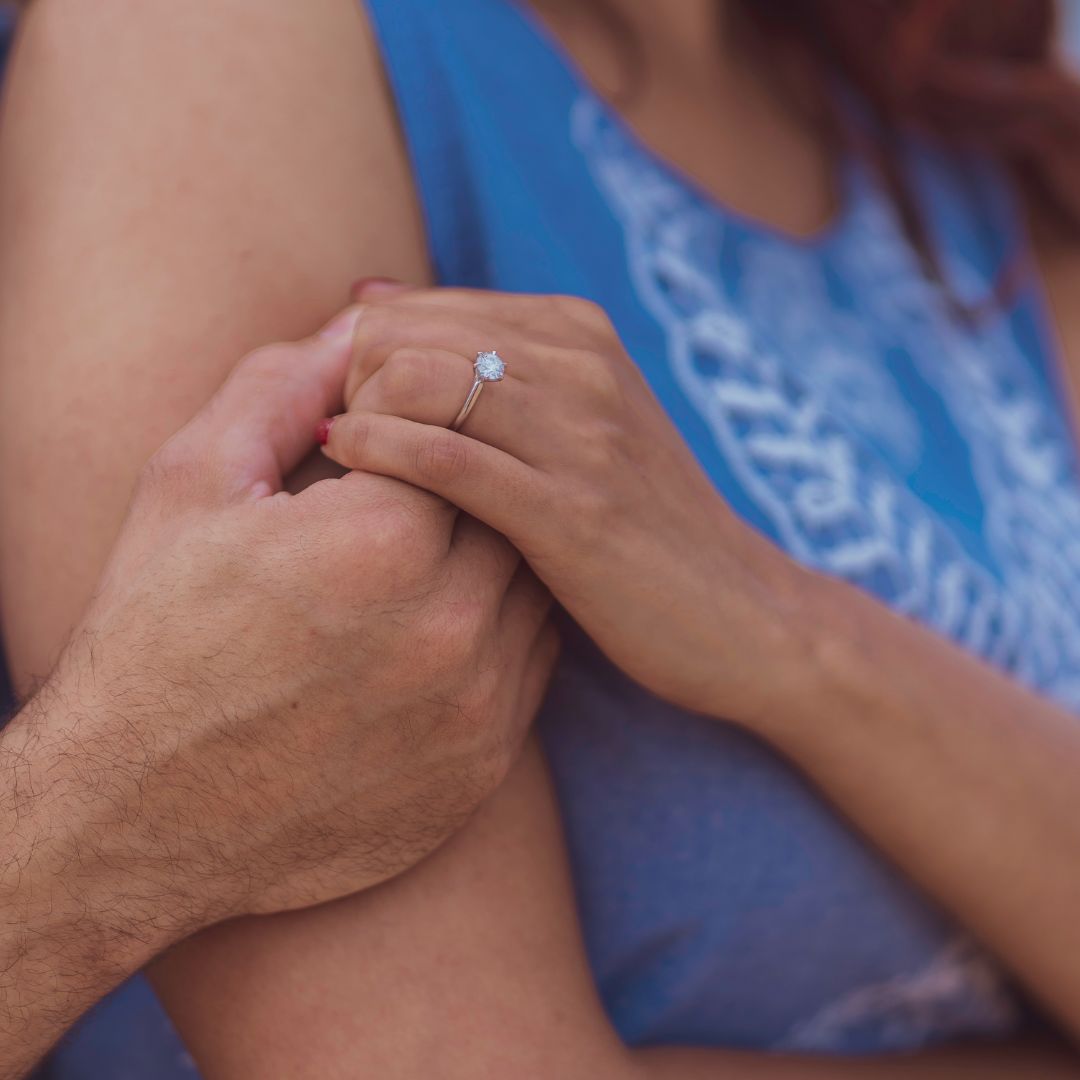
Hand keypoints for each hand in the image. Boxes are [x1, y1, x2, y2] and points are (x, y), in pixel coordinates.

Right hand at [7, 307, 555, 932]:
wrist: (138, 817)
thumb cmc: (154, 641)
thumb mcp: (191, 486)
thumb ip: (281, 386)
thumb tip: (359, 322)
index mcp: (379, 542)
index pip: (451, 434)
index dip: (410, 428)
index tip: (368, 448)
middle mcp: (448, 627)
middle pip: (500, 505)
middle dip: (455, 487)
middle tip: (400, 499)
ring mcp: (476, 704)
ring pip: (531, 582)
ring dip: (487, 554)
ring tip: (419, 559)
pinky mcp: (485, 762)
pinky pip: (535, 662)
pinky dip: (500, 626)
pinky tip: (438, 624)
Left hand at [320, 285, 809, 722]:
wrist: (740, 611)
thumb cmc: (638, 521)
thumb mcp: (575, 419)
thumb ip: (481, 355)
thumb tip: (366, 295)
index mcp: (578, 330)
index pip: (420, 306)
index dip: (357, 355)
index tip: (340, 410)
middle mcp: (581, 363)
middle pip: (404, 332)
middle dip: (346, 383)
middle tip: (334, 439)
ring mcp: (579, 434)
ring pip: (416, 380)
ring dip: (356, 417)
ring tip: (345, 461)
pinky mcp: (570, 511)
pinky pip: (443, 459)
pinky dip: (379, 455)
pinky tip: (354, 471)